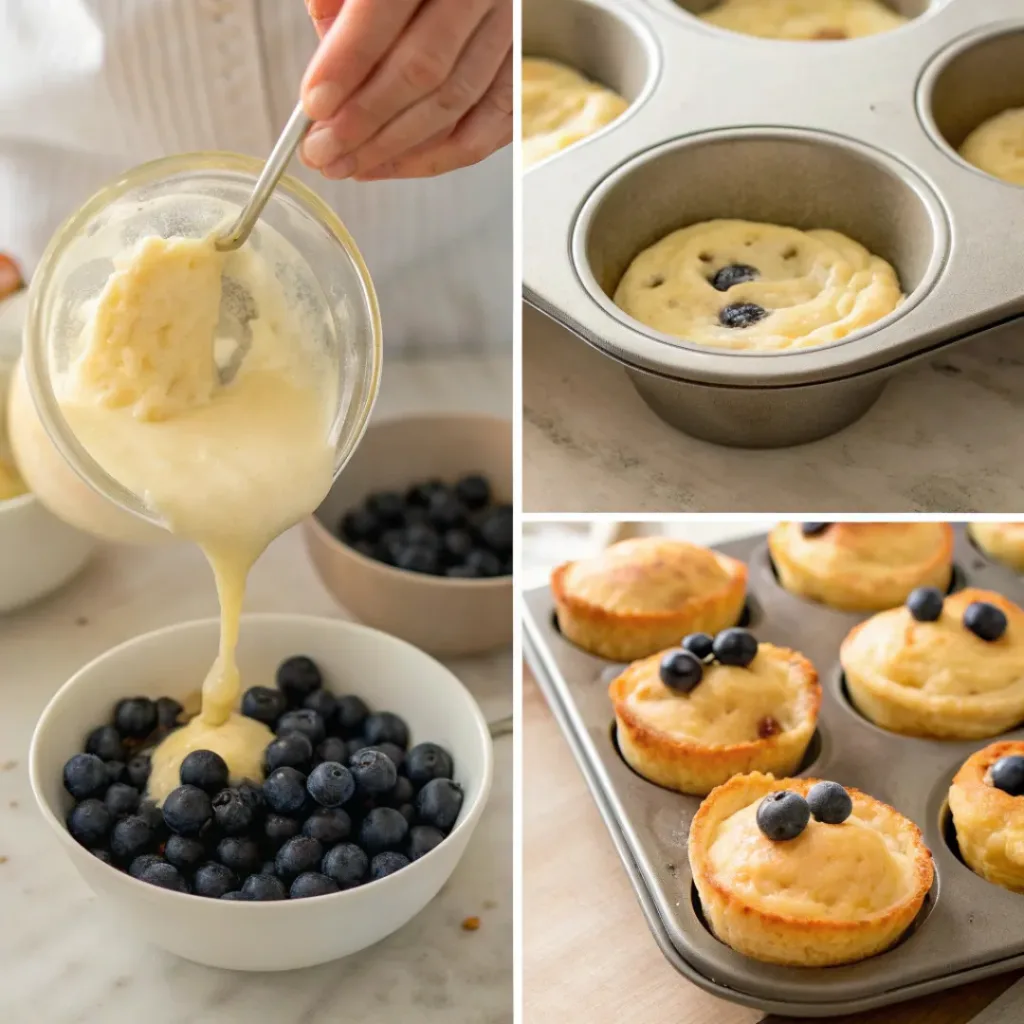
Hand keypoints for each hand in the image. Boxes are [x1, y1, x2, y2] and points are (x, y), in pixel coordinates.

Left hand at [300, 0, 511, 179]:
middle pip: (423, 69)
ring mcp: (512, 34)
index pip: (384, 11)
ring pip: (452, 104)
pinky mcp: (525, 74)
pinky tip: (394, 164)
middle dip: (365, 120)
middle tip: (324, 149)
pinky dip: (436, 156)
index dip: (347, 64)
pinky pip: (486, 130)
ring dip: (394, 147)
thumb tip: (326, 47)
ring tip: (349, 163)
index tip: (315, 104)